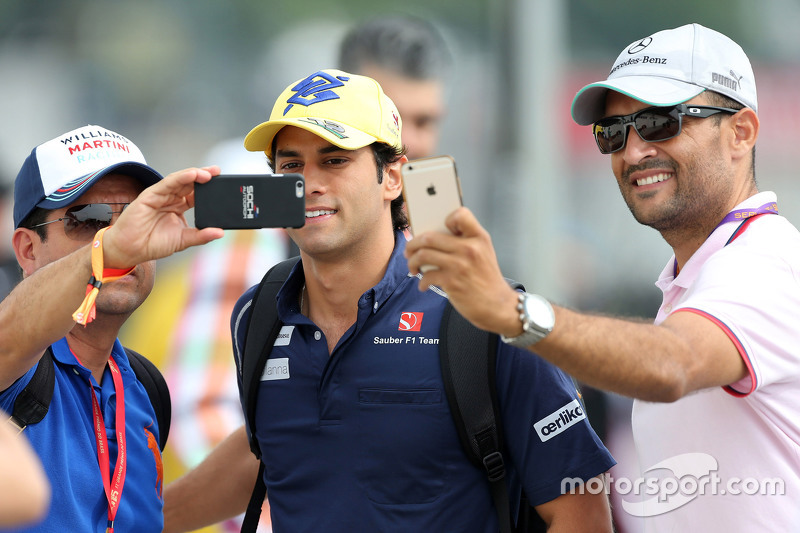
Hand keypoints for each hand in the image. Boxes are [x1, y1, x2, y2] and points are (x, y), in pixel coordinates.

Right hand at [102, 166, 224, 267]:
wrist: (131, 249)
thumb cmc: (154, 243)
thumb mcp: (183, 240)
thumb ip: (201, 236)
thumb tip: (220, 233)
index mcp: (178, 207)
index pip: (196, 194)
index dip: (209, 188)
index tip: (223, 183)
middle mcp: (170, 199)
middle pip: (190, 183)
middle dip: (204, 176)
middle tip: (218, 171)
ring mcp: (160, 195)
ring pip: (180, 180)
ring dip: (194, 174)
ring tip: (208, 173)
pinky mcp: (150, 195)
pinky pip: (167, 183)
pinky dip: (180, 178)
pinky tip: (192, 174)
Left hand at [404, 207, 521, 336]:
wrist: (498, 305)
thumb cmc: (486, 279)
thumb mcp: (484, 252)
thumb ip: (465, 241)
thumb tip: (432, 238)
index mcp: (479, 237)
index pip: (460, 215)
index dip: (446, 219)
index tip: (437, 229)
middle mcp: (469, 248)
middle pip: (430, 236)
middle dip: (413, 244)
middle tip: (410, 251)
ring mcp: (460, 265)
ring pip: (423, 254)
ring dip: (412, 261)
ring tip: (414, 267)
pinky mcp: (452, 282)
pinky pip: (427, 275)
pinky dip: (421, 281)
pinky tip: (424, 284)